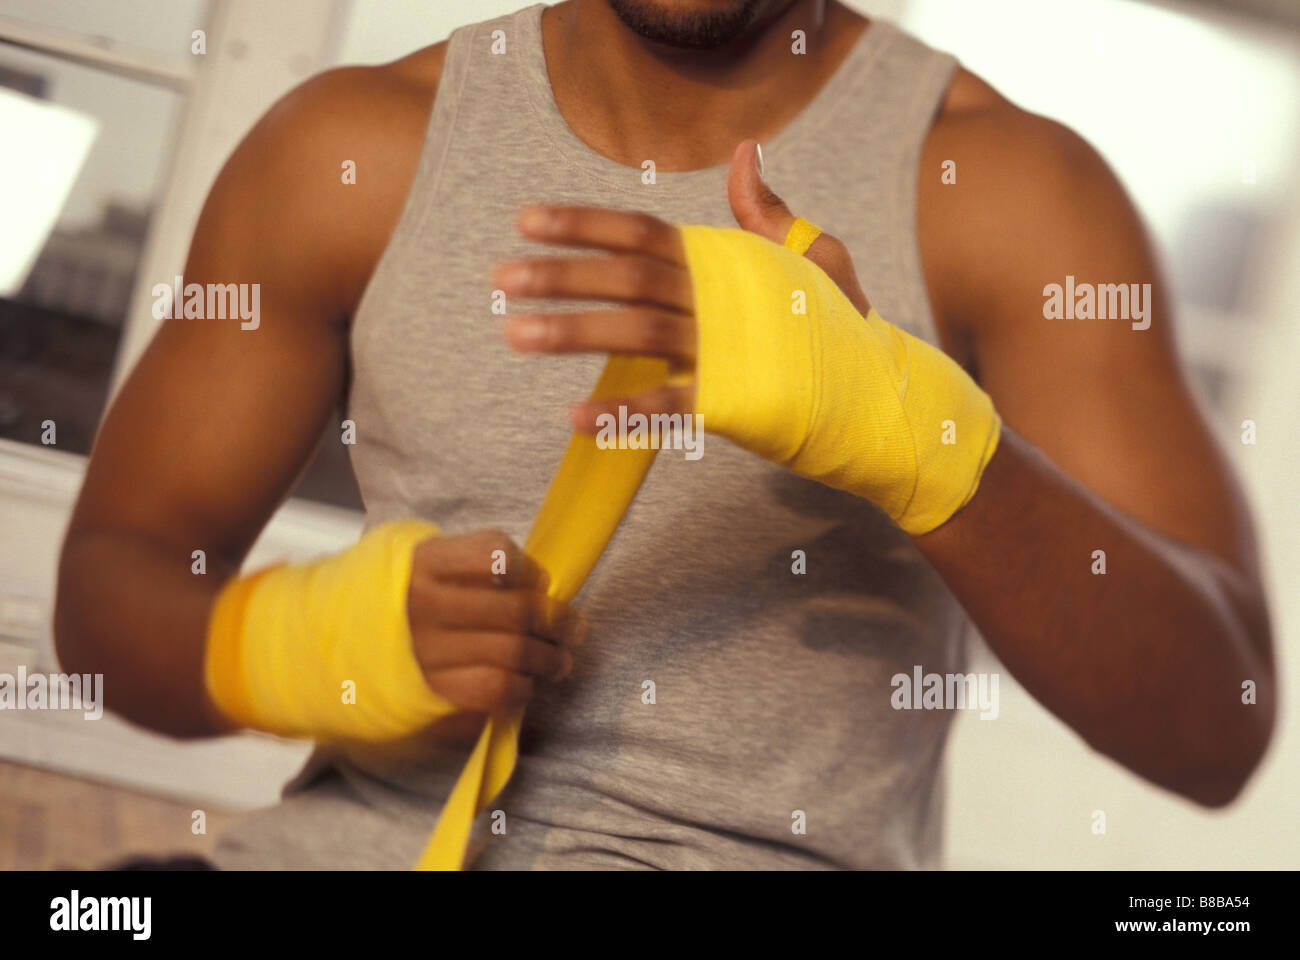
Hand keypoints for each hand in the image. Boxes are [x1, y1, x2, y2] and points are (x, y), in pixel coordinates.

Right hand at [406, 529, 585, 716]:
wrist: (339, 643)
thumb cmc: (400, 597)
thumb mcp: (425, 562)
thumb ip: (474, 565)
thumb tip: (539, 586)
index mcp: (426, 562)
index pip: (495, 554)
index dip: (529, 569)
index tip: (541, 582)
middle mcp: (426, 603)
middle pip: (516, 609)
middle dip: (557, 620)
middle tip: (574, 629)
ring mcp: (428, 649)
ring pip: (513, 651)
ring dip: (550, 658)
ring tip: (561, 660)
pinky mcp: (432, 688)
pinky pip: (494, 688)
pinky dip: (521, 686)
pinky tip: (526, 683)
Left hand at [497, 139, 870, 430]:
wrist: (881, 393)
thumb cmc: (840, 323)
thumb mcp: (812, 255)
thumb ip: (767, 212)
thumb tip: (744, 154)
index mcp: (726, 261)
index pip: (641, 232)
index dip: (582, 223)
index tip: (525, 221)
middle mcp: (719, 299)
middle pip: (627, 276)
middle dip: (560, 274)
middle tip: (499, 278)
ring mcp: (725, 351)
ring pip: (636, 334)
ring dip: (572, 332)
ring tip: (514, 335)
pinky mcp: (734, 404)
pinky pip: (669, 408)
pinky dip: (623, 415)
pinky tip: (576, 419)